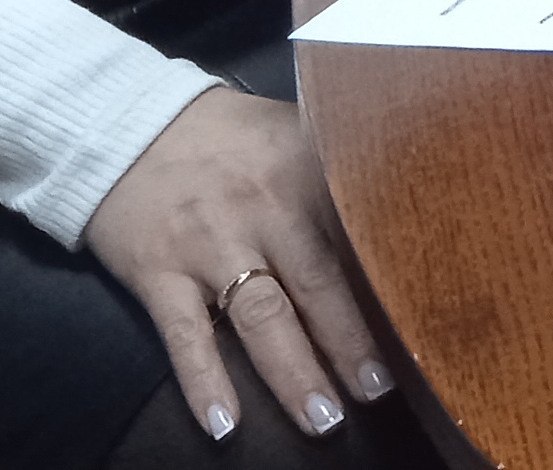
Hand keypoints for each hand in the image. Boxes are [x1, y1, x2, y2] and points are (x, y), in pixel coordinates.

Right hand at [86, 88, 392, 440]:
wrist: (129, 129)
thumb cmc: (229, 137)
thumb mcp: (294, 133)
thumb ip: (340, 172)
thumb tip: (404, 214)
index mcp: (307, 169)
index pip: (361, 230)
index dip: (391, 278)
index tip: (423, 320)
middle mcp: (264, 209)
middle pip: (319, 283)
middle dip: (352, 342)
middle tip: (380, 389)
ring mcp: (210, 245)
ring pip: (261, 317)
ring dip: (294, 372)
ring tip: (325, 419)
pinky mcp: (159, 273)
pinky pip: (184, 335)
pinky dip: (204, 382)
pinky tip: (224, 423)